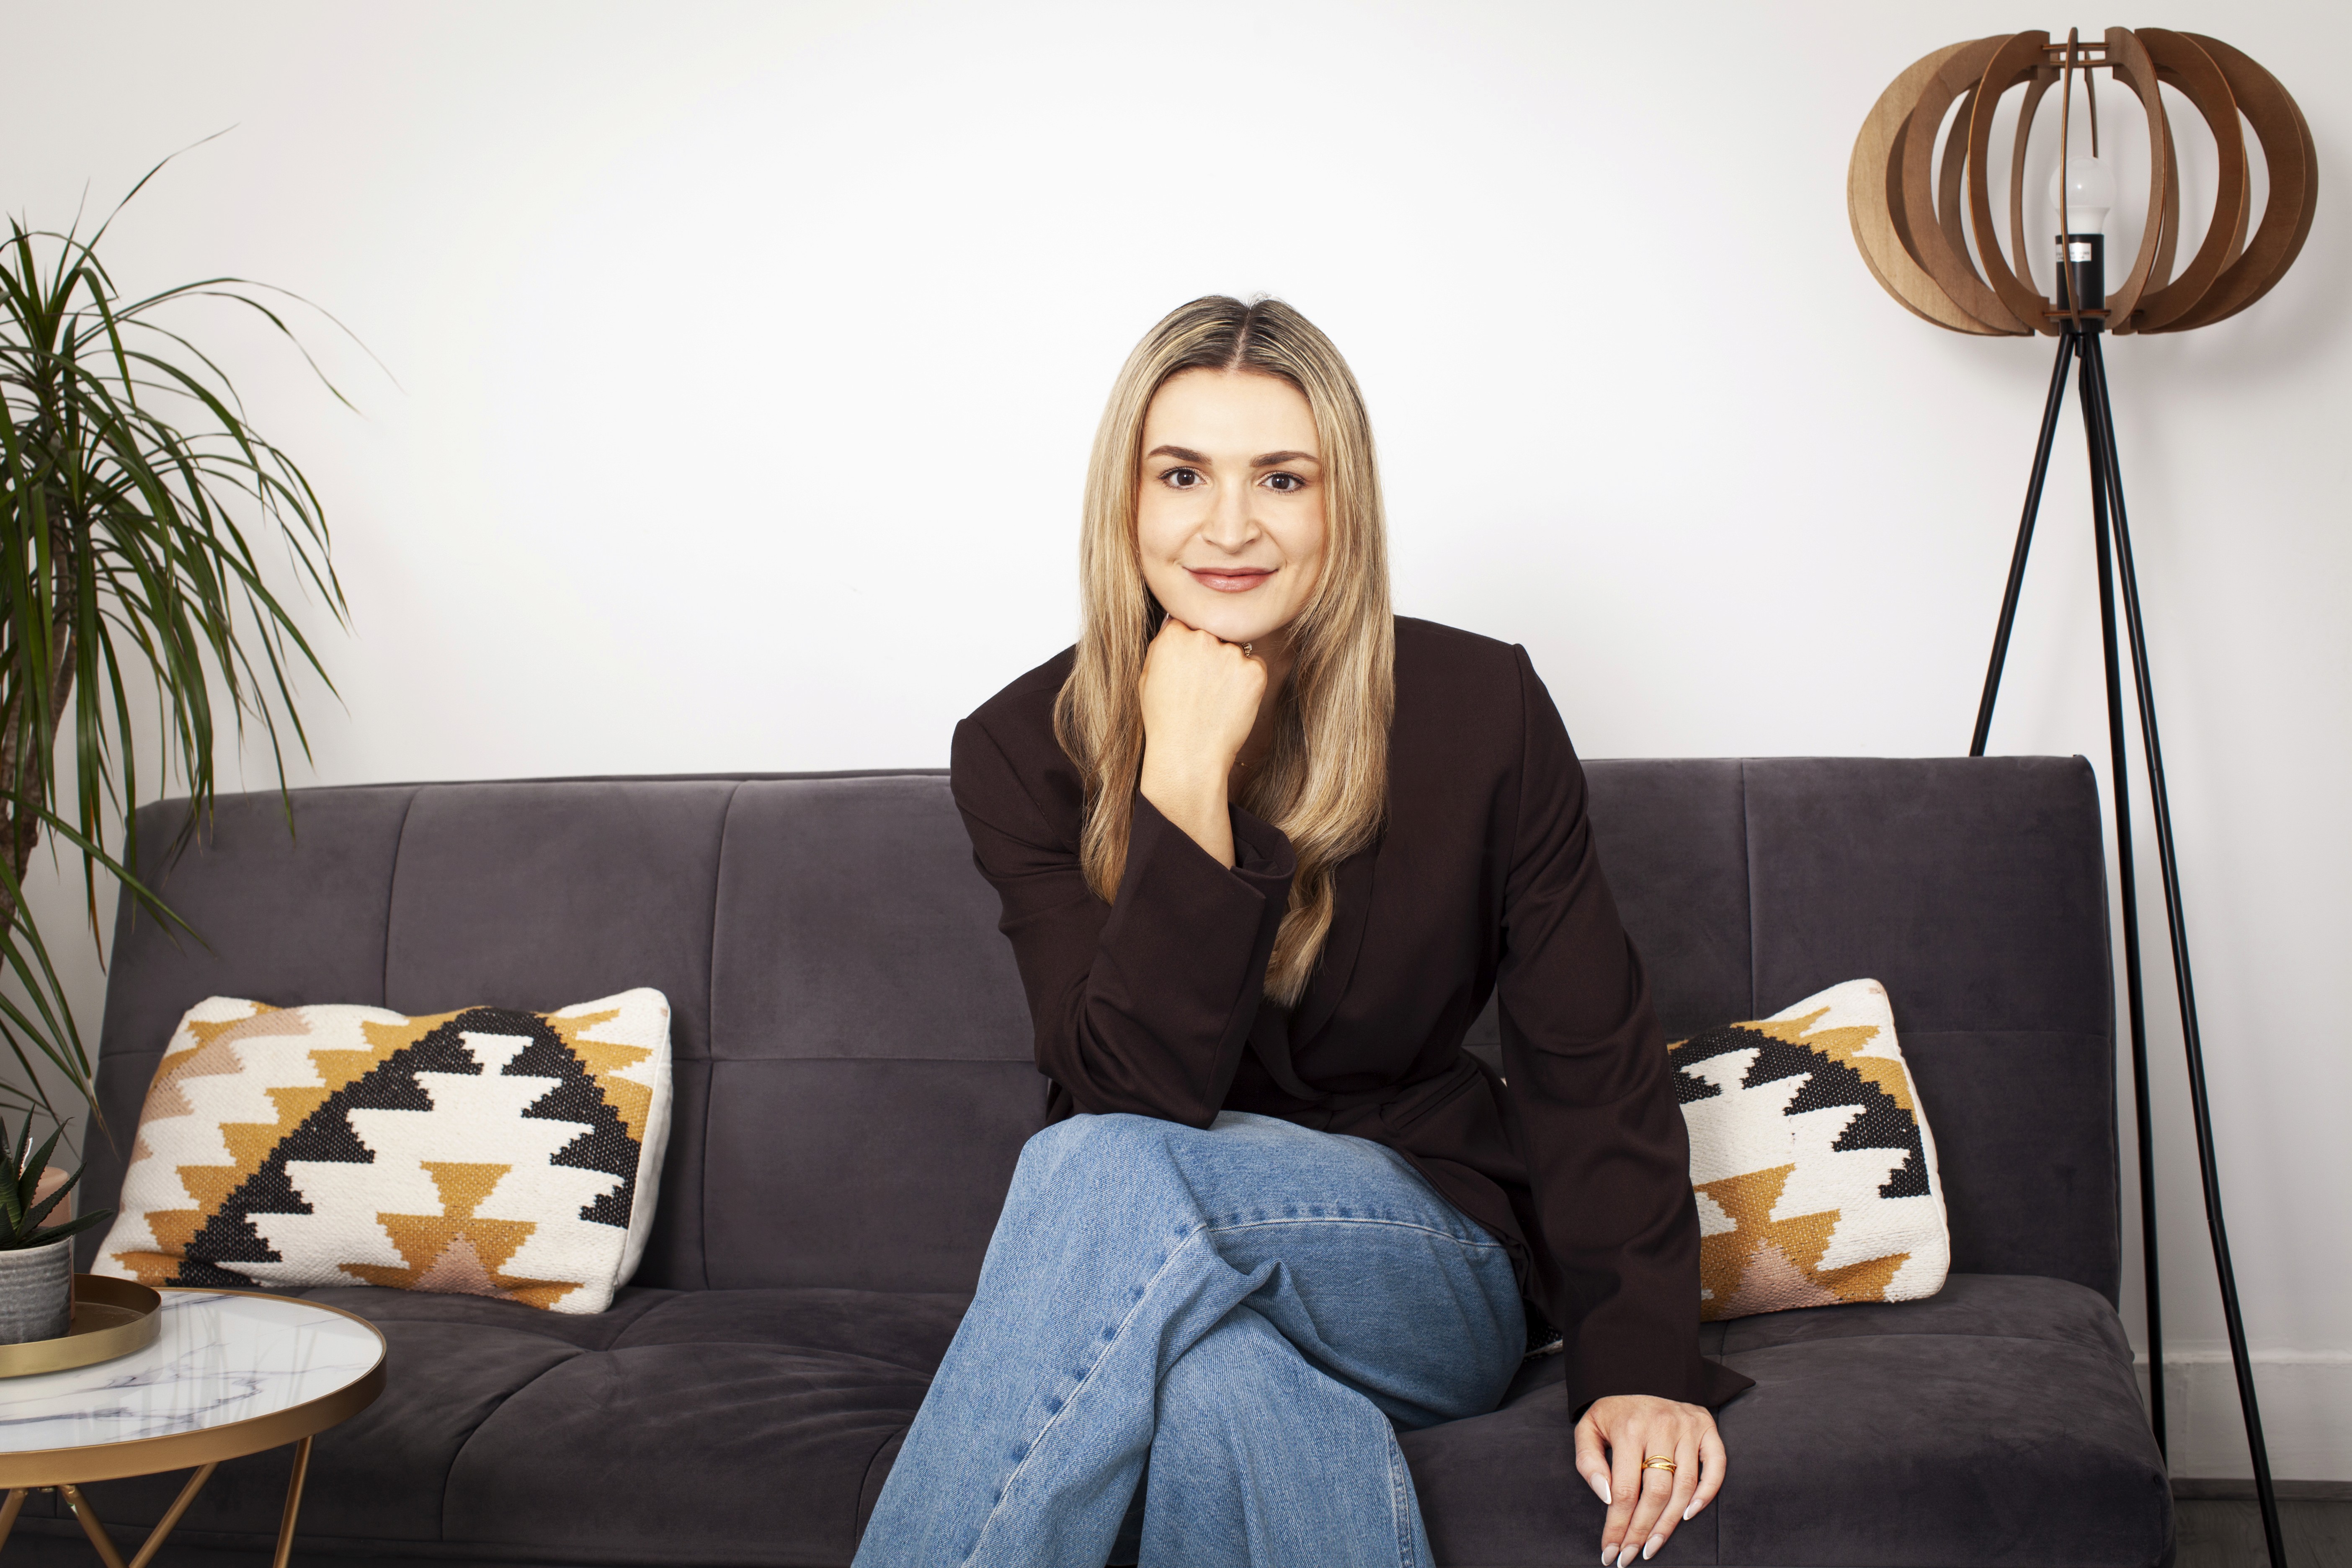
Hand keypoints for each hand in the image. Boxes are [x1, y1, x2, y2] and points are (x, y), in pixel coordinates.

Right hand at [1138, 616, 1265, 864]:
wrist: (1188, 756)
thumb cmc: (1164, 721)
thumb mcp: (1148, 677)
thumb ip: (1164, 646)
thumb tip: (1179, 623)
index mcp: (1173, 636)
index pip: (1190, 624)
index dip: (1191, 647)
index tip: (1191, 667)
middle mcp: (1203, 638)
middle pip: (1215, 634)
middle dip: (1212, 655)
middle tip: (1204, 687)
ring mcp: (1231, 654)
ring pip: (1236, 651)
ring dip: (1230, 669)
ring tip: (1215, 701)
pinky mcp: (1255, 671)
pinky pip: (1255, 667)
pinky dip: (1248, 683)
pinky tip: (1231, 705)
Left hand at [1574, 1394, 1725, 1564]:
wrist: (1637, 1378)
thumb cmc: (1613, 1414)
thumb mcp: (1588, 1429)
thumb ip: (1588, 1462)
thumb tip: (1607, 1496)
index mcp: (1628, 1428)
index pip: (1625, 1490)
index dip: (1618, 1525)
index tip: (1610, 1550)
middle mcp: (1661, 1426)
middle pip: (1656, 1493)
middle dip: (1642, 1531)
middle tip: (1630, 1556)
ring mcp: (1687, 1427)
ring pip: (1684, 1487)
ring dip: (1669, 1523)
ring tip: (1653, 1546)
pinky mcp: (1706, 1427)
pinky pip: (1716, 1466)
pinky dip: (1706, 1494)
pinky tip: (1688, 1516)